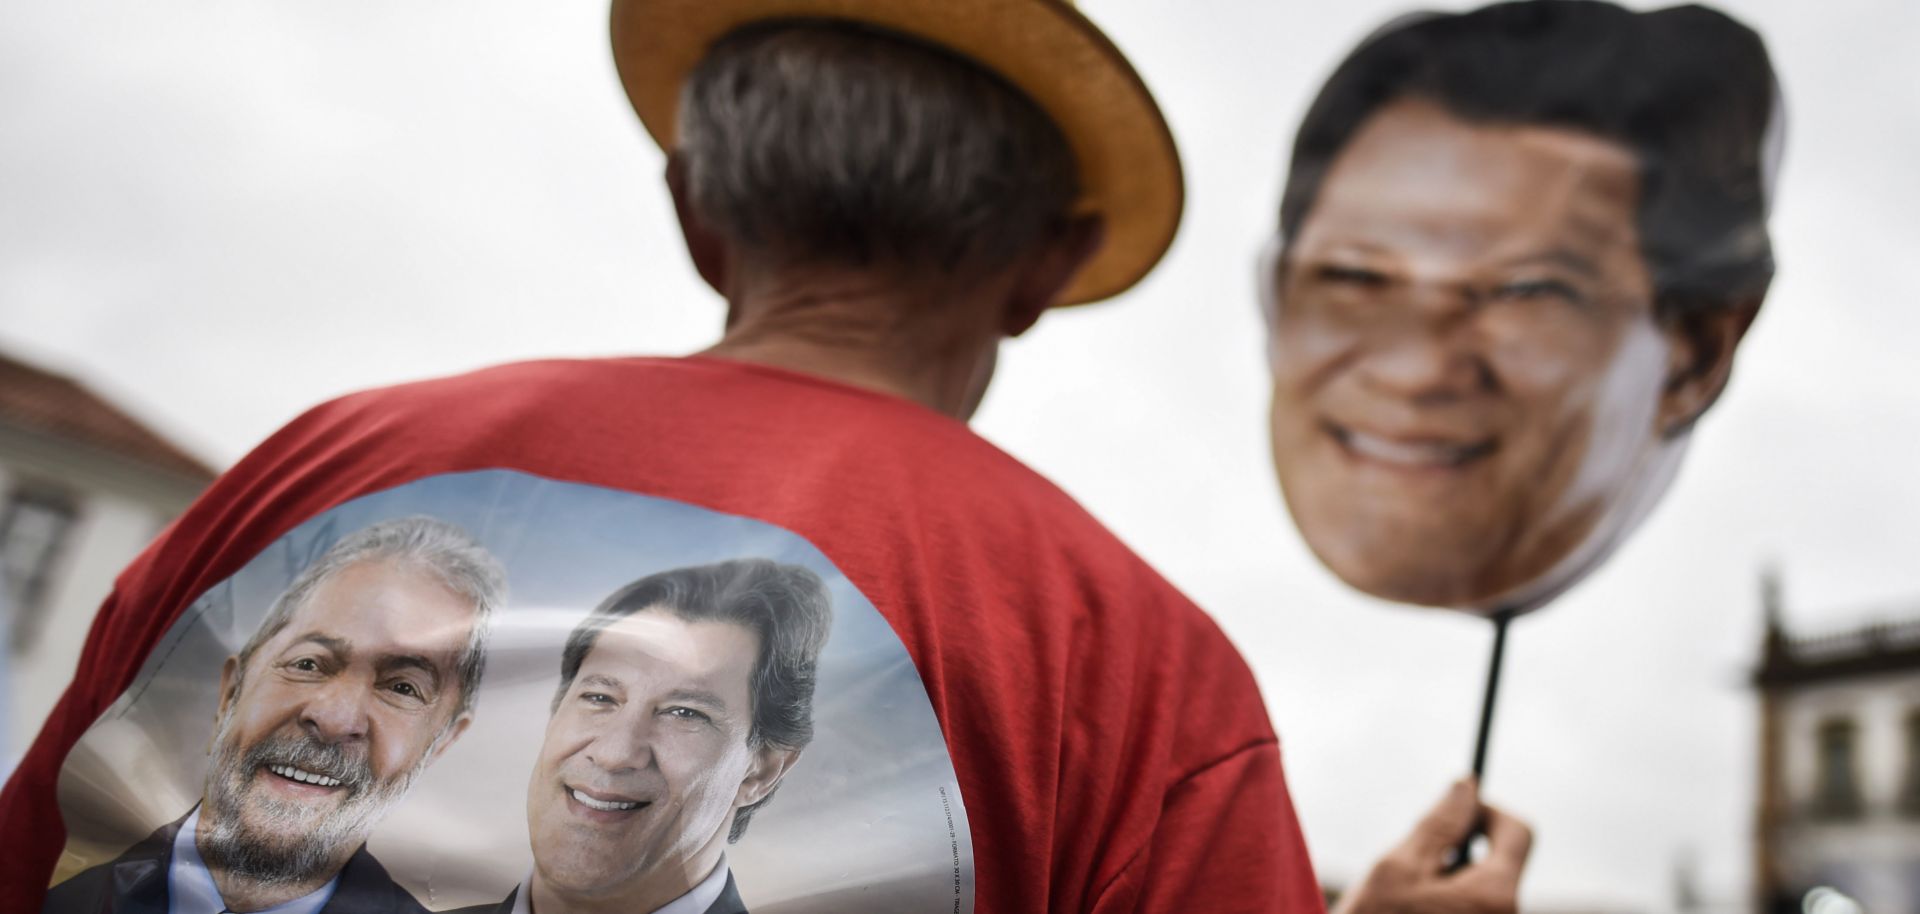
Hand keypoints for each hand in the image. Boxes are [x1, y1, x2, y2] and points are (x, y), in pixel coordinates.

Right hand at [1333, 778, 1531, 913]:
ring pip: (1483, 887)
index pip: (1519, 831)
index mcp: (1496, 895)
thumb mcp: (1399, 867)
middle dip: (1460, 851)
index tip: (1455, 813)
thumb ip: (1439, 823)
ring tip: (1406, 900)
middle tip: (1414, 864)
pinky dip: (1449, 902)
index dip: (1487, 812)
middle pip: (1500, 861)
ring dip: (1449, 880)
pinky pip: (1476, 909)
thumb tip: (1467, 785)